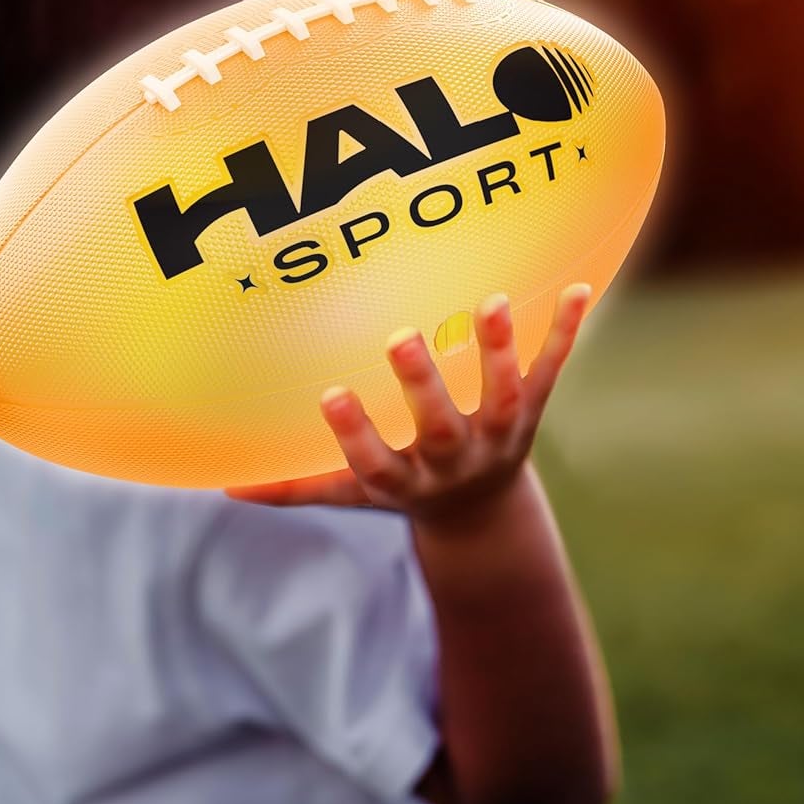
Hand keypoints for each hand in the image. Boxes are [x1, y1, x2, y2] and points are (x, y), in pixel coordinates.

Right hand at [227, 284, 590, 522]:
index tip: (329, 395)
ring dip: (500, 352)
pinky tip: (580, 289)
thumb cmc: (405, 490)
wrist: (483, 514)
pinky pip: (552, 372)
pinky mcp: (532, 411)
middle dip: (424, 386)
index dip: (354, 435)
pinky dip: (565, 333)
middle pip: (443, 429)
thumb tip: (224, 484)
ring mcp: (500, 435)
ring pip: (505, 397)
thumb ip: (296, 485)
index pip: (377, 465)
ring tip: (493, 301)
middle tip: (401, 338)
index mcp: (409, 482)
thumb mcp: (354, 496)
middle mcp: (457, 461)